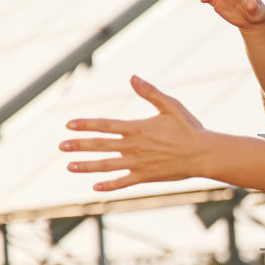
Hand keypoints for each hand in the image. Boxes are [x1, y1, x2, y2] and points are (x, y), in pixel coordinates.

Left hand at [63, 76, 208, 191]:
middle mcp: (133, 146)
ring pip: (106, 165)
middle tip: (61, 146)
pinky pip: (122, 182)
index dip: (85, 124)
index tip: (68, 124)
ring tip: (70, 166)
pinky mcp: (145, 177)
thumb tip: (133, 77)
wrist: (203, 155)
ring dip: (87, 166)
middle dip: (78, 145)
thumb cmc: (189, 128)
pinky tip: (95, 187)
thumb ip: (150, 92)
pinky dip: (108, 185)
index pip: (104, 125)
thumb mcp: (170, 105)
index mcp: (136, 128)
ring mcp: (137, 164)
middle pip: (99, 145)